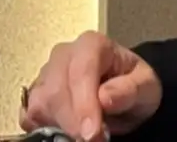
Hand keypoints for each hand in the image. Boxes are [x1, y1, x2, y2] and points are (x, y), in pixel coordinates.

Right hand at [19, 30, 162, 141]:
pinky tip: (67, 132)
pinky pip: (30, 116)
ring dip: (60, 126)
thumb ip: (129, 90)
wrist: (122, 89)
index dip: (84, 104)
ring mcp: (45, 74)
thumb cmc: (133, 83)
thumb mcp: (145, 85)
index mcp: (92, 45)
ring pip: (40, 104)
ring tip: (83, 136)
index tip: (93, 134)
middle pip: (56, 90)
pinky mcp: (34, 95)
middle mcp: (63, 54)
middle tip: (94, 141)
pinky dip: (46, 129)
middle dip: (73, 122)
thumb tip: (106, 97)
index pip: (81, 71)